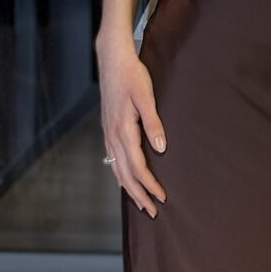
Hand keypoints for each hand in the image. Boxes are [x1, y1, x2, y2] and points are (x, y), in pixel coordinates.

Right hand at [98, 38, 166, 217]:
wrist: (111, 59)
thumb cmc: (131, 75)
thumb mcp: (146, 96)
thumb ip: (153, 123)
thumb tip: (161, 148)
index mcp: (123, 131)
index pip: (137, 167)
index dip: (150, 185)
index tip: (163, 198)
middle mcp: (112, 136)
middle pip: (125, 174)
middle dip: (139, 194)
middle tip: (153, 212)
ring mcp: (108, 133)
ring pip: (116, 169)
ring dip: (129, 188)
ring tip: (141, 202)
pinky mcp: (107, 129)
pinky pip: (112, 159)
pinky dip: (119, 174)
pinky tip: (124, 178)